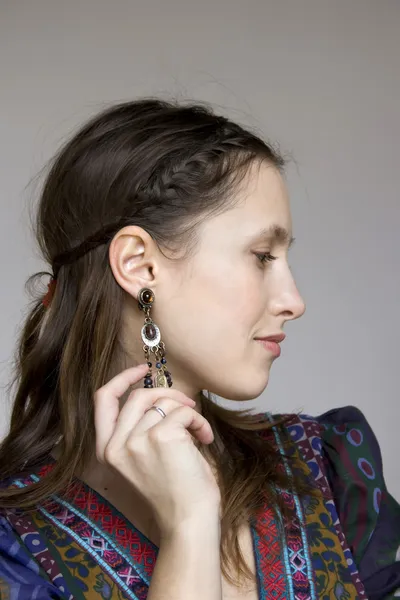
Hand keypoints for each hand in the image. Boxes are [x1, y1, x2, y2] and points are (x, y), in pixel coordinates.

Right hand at [94, 363, 220, 537]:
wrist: (188, 521)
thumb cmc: (173, 493)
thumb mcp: (144, 459)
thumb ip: (140, 429)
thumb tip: (159, 395)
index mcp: (107, 450)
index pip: (103, 400)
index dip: (122, 379)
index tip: (143, 370)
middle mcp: (116, 445)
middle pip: (138, 396)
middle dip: (167, 393)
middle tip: (188, 405)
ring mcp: (136, 440)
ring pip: (165, 403)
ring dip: (188, 413)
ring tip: (199, 434)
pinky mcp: (160, 436)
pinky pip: (184, 412)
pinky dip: (199, 422)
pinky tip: (205, 440)